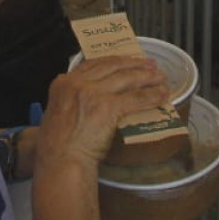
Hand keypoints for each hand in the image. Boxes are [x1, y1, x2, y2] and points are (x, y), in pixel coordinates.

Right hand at [35, 53, 168, 168]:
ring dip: (146, 77)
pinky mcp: (108, 107)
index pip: (93, 64)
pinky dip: (151, 96)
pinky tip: (161, 95)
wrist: (61, 160)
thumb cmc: (58, 146)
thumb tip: (89, 102)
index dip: (114, 60)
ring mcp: (93, 94)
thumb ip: (71, 101)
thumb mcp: (57, 113)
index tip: (127, 60)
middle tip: (150, 65)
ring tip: (159, 78)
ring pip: (126, 79)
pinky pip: (135, 98)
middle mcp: (78, 83)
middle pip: (112, 67)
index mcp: (63, 83)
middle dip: (134, 64)